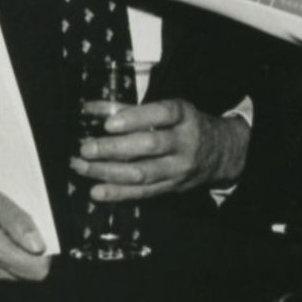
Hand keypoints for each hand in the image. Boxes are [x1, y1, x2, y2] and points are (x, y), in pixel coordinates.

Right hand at [0, 178, 50, 287]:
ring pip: (13, 275)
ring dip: (15, 257)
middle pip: (26, 275)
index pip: (36, 271)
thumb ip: (19, 223)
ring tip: (0, 232)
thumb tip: (40, 246)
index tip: (40, 237)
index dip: (45, 255)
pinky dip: (2, 260)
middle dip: (29, 255)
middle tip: (17, 230)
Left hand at [71, 98, 249, 201]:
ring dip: (107, 172)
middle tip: (86, 148)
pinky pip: (143, 193)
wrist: (220, 153)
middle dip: (113, 148)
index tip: (109, 123)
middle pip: (149, 146)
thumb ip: (129, 109)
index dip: (135, 118)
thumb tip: (90, 108)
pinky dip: (117, 193)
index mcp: (185, 116)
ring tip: (81, 167)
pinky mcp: (172, 187)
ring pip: (142, 173)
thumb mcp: (167, 111)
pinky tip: (96, 191)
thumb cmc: (185, 126)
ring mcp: (179, 168)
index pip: (163, 114)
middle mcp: (185, 142)